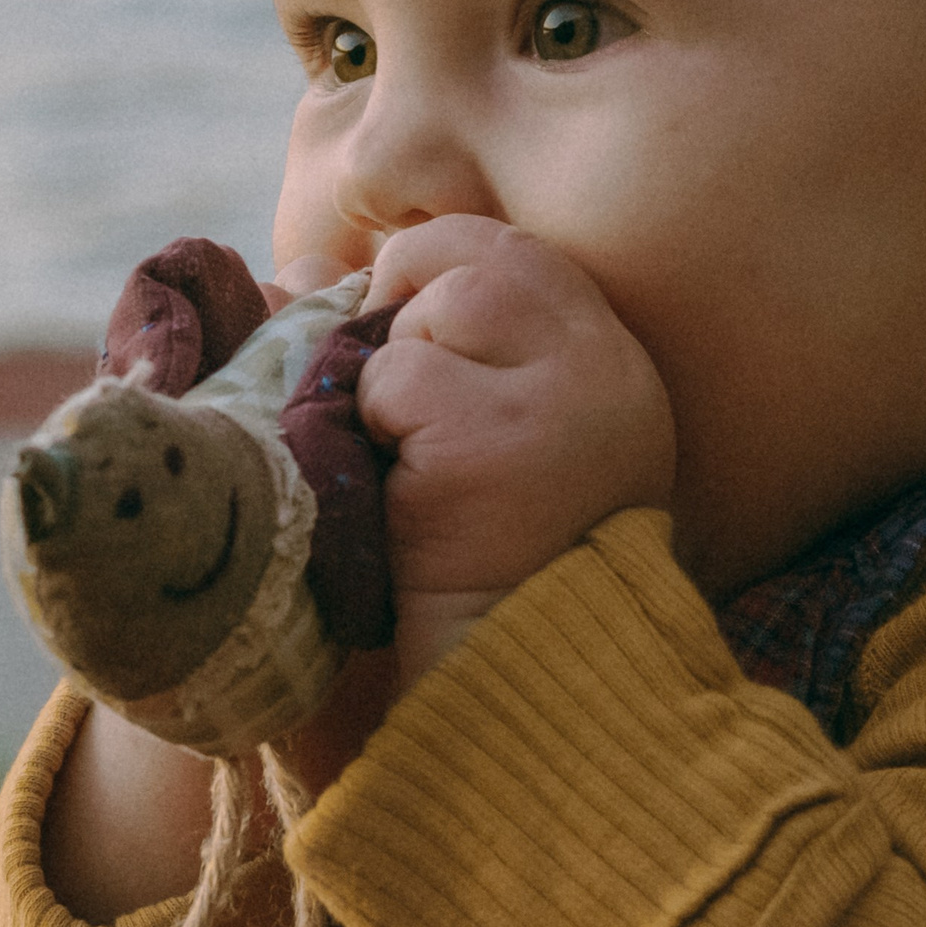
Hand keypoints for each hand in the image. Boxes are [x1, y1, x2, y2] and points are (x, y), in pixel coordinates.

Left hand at [358, 217, 673, 684]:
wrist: (512, 669)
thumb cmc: (486, 555)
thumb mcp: (499, 435)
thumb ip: (445, 346)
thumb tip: (312, 268)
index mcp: (613, 365)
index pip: (521, 257)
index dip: (440, 268)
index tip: (401, 326)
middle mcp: (605, 368)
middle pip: (482, 260)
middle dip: (407, 296)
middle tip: (389, 380)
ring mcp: (557, 399)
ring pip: (440, 307)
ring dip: (395, 370)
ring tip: (407, 446)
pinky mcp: (492, 439)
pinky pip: (398, 378)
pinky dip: (374, 420)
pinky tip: (403, 484)